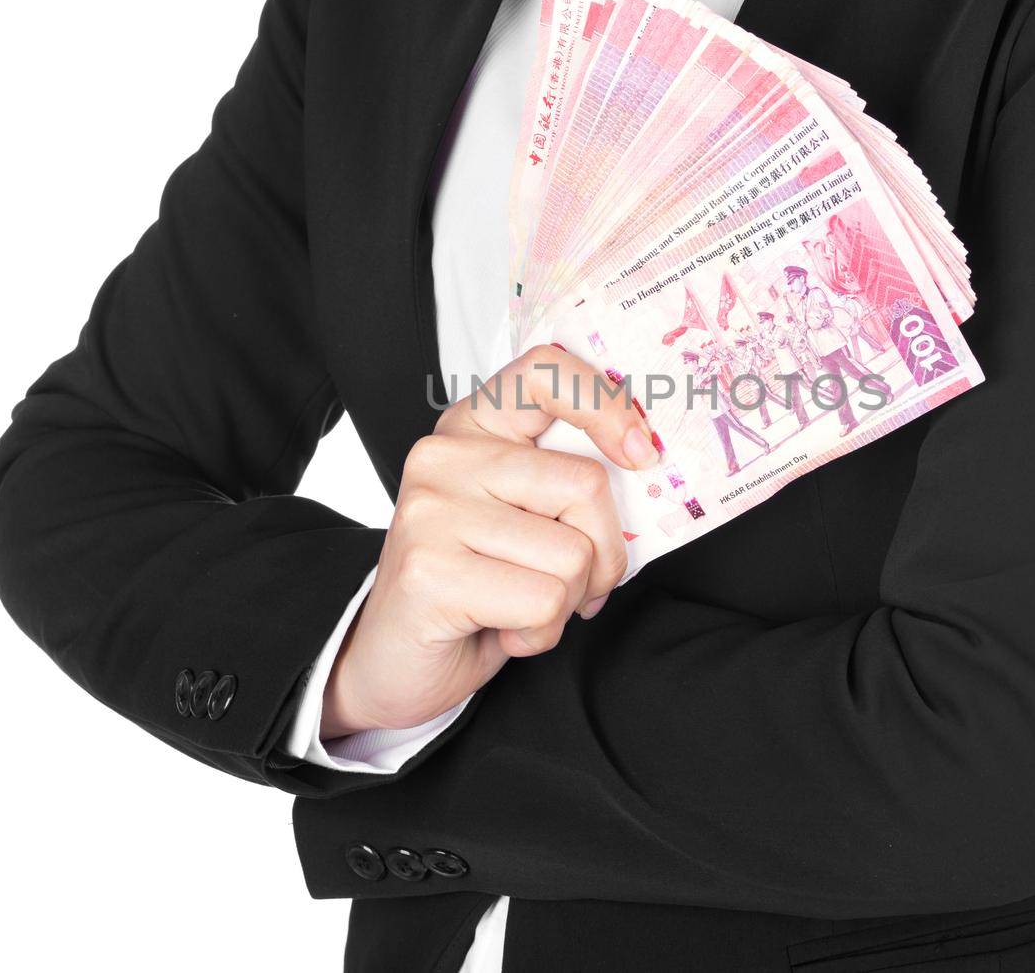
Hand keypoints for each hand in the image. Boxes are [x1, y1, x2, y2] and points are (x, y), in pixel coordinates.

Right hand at [320, 345, 658, 737]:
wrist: (391, 661)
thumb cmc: (473, 587)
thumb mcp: (522, 517)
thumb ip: (566, 487)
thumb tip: (643, 470)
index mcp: (473, 426)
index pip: (545, 372)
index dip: (607, 405)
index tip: (640, 454)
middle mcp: (445, 456)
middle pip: (586, 484)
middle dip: (604, 552)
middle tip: (573, 584)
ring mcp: (432, 510)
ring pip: (572, 554)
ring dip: (567, 602)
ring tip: (521, 607)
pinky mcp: (430, 570)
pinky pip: (544, 601)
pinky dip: (542, 632)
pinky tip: (502, 630)